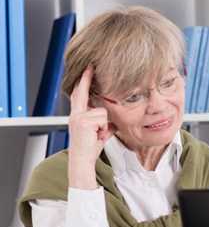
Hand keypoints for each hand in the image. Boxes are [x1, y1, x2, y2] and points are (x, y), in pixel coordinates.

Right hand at [68, 66, 114, 189]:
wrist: (82, 161)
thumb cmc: (91, 148)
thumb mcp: (100, 132)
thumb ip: (105, 123)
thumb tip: (115, 120)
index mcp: (78, 115)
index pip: (80, 95)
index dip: (83, 82)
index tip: (88, 69)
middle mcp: (75, 114)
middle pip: (82, 93)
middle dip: (86, 79)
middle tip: (90, 65)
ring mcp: (78, 117)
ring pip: (102, 112)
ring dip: (104, 125)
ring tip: (98, 135)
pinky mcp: (83, 122)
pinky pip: (103, 119)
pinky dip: (104, 129)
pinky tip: (97, 136)